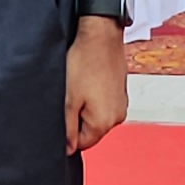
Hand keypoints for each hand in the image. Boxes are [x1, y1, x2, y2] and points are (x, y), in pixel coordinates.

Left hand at [66, 16, 129, 152]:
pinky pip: (104, 103)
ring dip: (85, 107)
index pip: (81, 144)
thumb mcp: (68, 100)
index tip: (63, 113)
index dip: (67, 132)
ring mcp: (121, 103)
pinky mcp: (120, 91)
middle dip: (77, 119)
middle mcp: (117, 116)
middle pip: (90, 131)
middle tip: (70, 97)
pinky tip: (88, 80)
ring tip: (80, 86)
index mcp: (104, 123)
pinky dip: (94, 96)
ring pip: (96, 116)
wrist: (101, 36)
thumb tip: (67, 149)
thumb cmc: (84, 63)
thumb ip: (67, 128)